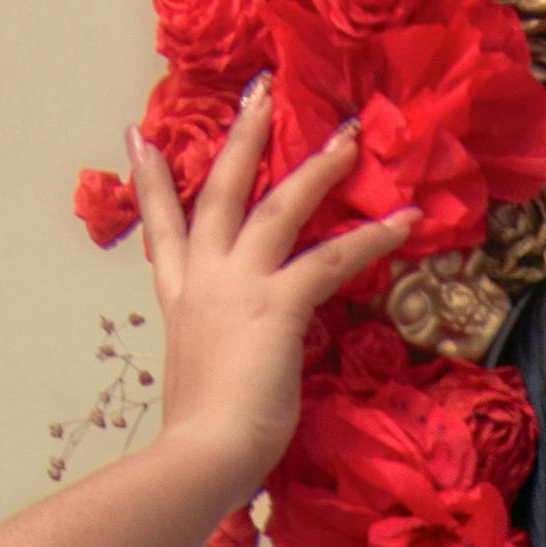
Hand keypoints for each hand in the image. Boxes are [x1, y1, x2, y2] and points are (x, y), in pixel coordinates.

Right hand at [130, 81, 416, 498]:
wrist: (202, 455)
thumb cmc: (204, 435)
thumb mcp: (202, 378)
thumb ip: (217, 354)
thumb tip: (236, 362)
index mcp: (181, 300)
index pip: (162, 228)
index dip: (150, 181)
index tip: (138, 136)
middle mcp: (204, 282)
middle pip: (220, 191)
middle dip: (242, 137)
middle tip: (259, 91)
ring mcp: (238, 287)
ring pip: (278, 206)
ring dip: (318, 166)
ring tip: (349, 135)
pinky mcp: (276, 305)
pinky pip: (331, 258)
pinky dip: (372, 237)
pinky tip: (406, 220)